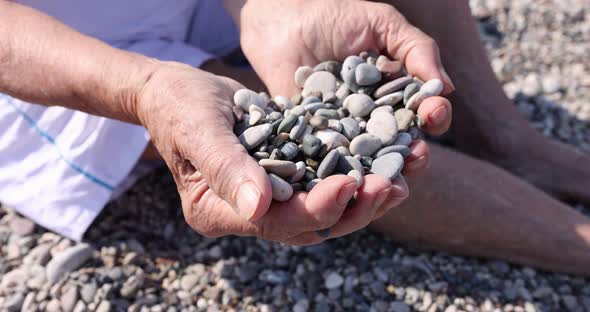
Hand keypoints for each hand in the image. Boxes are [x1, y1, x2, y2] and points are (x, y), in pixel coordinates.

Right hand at [134, 62, 407, 244]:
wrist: (179, 91)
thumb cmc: (178, 106)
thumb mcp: (197, 129)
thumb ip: (225, 168)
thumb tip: (258, 208)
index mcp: (217, 212)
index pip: (274, 223)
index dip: (314, 209)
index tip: (348, 185)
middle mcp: (247, 214)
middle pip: (307, 226)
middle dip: (352, 209)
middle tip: (390, 186)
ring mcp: (268, 198)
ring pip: (323, 211)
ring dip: (362, 199)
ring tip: (398, 180)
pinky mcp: (285, 177)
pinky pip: (323, 183)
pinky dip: (354, 176)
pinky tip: (383, 164)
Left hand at [238, 0, 452, 171]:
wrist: (281, 20)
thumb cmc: (334, 17)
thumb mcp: (382, 24)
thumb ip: (417, 49)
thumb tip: (446, 88)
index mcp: (396, 96)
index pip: (424, 115)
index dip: (434, 118)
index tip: (432, 114)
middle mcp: (374, 121)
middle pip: (402, 150)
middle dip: (414, 156)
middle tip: (415, 156)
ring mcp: (344, 136)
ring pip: (369, 167)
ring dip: (380, 177)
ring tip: (384, 179)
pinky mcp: (313, 144)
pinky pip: (328, 166)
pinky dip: (337, 177)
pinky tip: (343, 180)